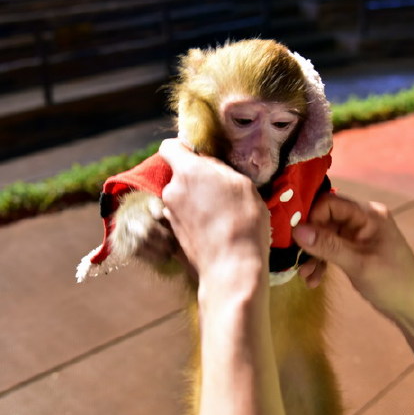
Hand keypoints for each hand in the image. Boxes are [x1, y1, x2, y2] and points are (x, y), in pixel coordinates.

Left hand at [158, 139, 270, 290]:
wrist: (231, 268)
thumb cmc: (243, 221)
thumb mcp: (243, 184)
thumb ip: (220, 169)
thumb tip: (208, 165)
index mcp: (188, 172)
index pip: (169, 147)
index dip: (183, 148)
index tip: (201, 157)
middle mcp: (172, 190)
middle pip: (179, 174)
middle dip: (197, 179)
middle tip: (222, 190)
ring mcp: (170, 214)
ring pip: (182, 197)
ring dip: (196, 200)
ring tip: (221, 213)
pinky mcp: (174, 234)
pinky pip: (184, 216)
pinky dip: (195, 218)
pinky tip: (215, 229)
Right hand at [292, 193, 413, 320]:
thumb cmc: (393, 284)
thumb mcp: (358, 264)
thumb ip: (327, 246)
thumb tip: (296, 230)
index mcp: (368, 214)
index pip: (330, 203)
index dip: (311, 218)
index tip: (297, 239)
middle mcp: (363, 219)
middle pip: (325, 219)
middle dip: (310, 241)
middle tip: (297, 260)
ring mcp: (359, 234)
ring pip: (325, 236)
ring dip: (313, 255)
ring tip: (305, 276)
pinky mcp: (355, 249)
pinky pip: (331, 248)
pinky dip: (322, 262)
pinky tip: (314, 280)